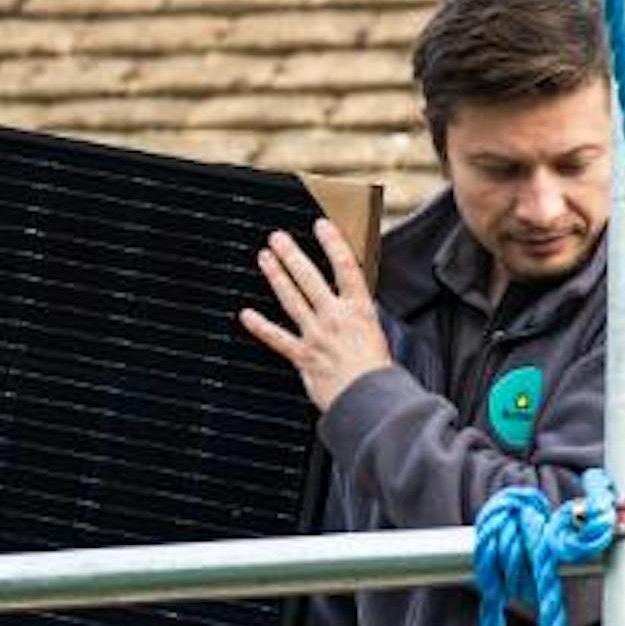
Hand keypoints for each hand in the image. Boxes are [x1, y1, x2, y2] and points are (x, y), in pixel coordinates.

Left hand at [239, 217, 394, 410]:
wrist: (370, 400)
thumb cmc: (378, 373)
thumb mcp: (378, 335)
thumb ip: (359, 317)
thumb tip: (352, 305)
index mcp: (360, 310)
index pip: (347, 267)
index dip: (333, 243)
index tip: (321, 225)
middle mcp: (336, 317)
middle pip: (311, 278)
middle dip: (292, 254)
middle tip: (278, 237)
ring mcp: (317, 335)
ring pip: (292, 299)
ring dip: (276, 276)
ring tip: (265, 258)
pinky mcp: (304, 356)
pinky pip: (277, 338)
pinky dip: (260, 326)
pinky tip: (246, 314)